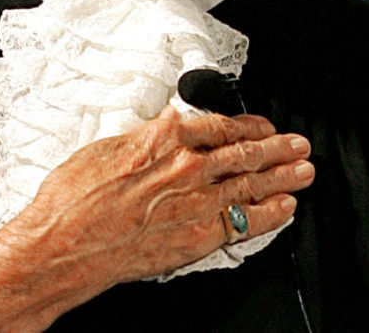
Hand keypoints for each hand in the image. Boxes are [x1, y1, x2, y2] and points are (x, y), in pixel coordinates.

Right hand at [0, 107, 312, 331]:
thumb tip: (167, 126)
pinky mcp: (197, 237)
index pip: (222, 124)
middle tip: (298, 144)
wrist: (64, 244)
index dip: (249, 124)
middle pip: (246, 152)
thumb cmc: (74, 199)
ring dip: (283, 176)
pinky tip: (284, 208)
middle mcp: (187, 167)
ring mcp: (196, 202)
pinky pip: (243, 223)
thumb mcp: (109, 147)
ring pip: (252, 184)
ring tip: (303, 171)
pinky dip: (268, 214)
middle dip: (277, 148)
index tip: (262, 124)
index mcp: (165, 138)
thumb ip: (148, 137)